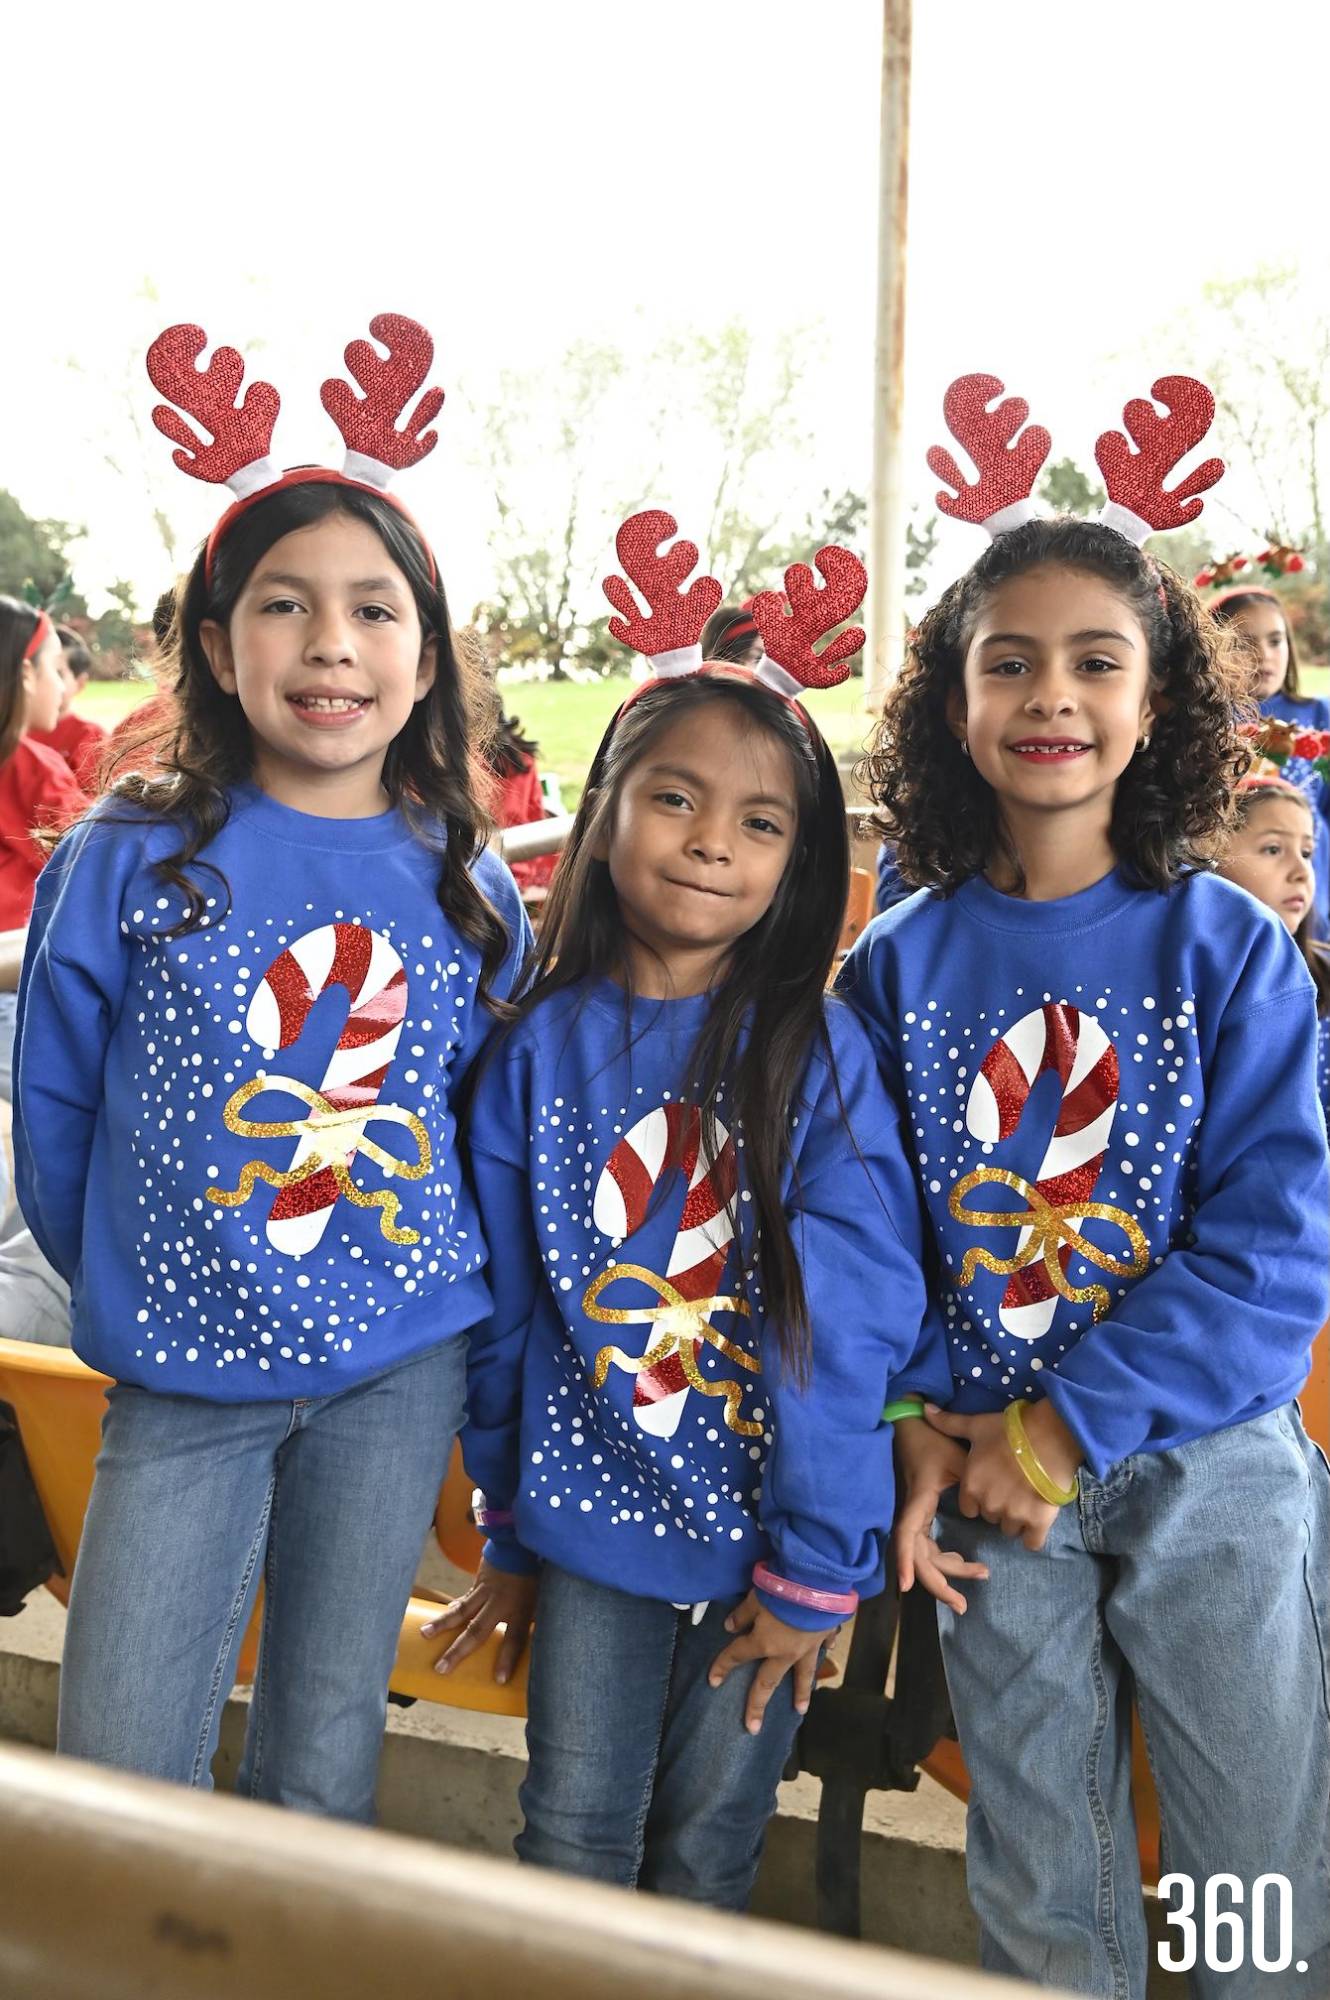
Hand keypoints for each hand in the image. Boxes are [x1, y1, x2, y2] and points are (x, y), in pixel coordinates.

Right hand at [420, 1558, 536, 1683]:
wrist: (522, 1542)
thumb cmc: (536, 1575)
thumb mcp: (544, 1599)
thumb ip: (538, 1620)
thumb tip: (542, 1645)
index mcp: (520, 1609)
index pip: (514, 1639)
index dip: (506, 1660)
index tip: (498, 1681)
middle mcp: (500, 1602)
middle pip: (477, 1631)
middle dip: (458, 1652)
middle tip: (440, 1669)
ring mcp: (486, 1592)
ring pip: (461, 1612)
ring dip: (442, 1625)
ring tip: (424, 1635)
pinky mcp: (478, 1584)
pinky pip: (462, 1601)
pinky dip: (450, 1612)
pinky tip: (437, 1622)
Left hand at [708, 1590, 830, 1734]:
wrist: (820, 1581)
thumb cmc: (782, 1587)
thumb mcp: (755, 1597)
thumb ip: (743, 1615)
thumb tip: (729, 1627)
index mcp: (764, 1642)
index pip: (737, 1656)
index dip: (723, 1667)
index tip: (712, 1682)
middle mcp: (785, 1652)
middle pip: (768, 1682)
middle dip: (758, 1705)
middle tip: (752, 1728)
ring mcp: (808, 1646)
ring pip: (802, 1675)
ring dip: (801, 1693)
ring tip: (800, 1710)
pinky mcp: (826, 1634)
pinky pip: (824, 1647)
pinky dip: (825, 1651)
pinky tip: (828, 1653)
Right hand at [891, 1419, 987, 1611]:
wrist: (910, 1425)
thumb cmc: (932, 1441)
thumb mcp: (956, 1459)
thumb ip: (974, 1482)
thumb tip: (992, 1505)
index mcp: (918, 1502)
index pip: (907, 1537)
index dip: (906, 1562)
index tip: (907, 1587)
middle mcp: (911, 1514)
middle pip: (918, 1558)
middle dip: (939, 1582)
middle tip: (964, 1604)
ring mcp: (913, 1516)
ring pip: (924, 1555)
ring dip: (947, 1570)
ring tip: (981, 1573)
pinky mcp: (919, 1514)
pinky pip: (927, 1545)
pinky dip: (944, 1558)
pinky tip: (963, 1563)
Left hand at [923, 1399, 1081, 1550]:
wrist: (1049, 1436)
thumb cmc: (1009, 1430)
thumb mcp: (976, 1425)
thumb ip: (949, 1423)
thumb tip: (925, 1410)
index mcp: (971, 1486)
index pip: (969, 1508)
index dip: (979, 1498)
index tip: (992, 1485)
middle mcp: (989, 1505)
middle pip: (990, 1517)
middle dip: (998, 1506)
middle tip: (1012, 1487)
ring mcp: (1013, 1516)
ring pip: (1010, 1529)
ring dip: (1016, 1518)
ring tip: (1028, 1497)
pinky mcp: (1038, 1522)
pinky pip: (1032, 1542)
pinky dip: (1034, 1535)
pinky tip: (1038, 1519)